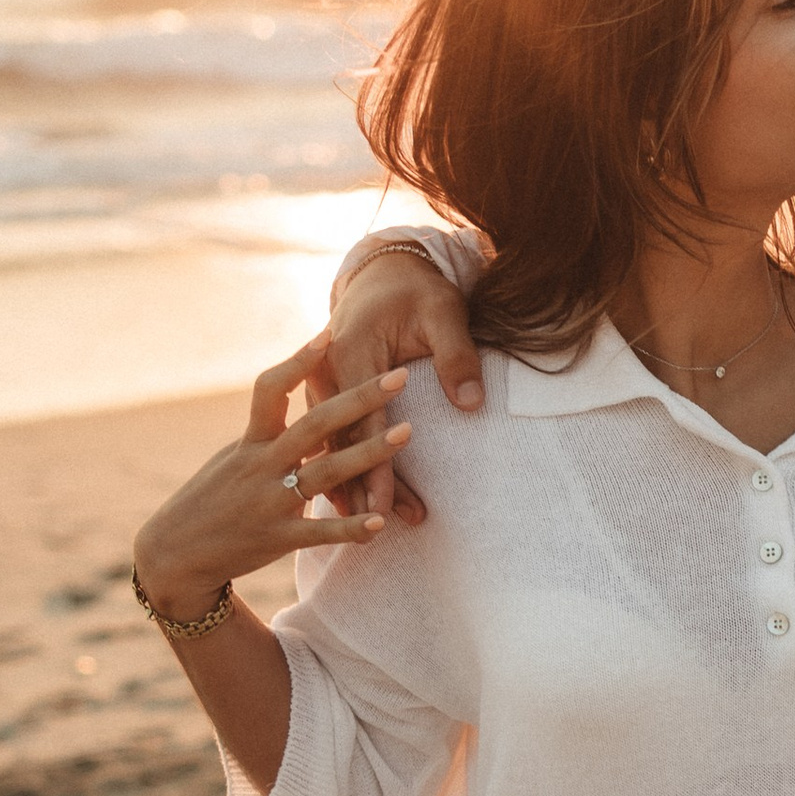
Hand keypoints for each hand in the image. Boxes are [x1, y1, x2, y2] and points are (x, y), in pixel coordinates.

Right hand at [133, 341, 409, 617]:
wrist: (176, 553)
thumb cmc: (213, 499)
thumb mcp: (236, 458)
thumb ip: (270, 433)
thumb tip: (301, 399)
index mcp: (251, 442)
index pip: (271, 390)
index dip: (298, 362)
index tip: (329, 333)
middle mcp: (261, 465)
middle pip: (314, 424)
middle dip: (358, 398)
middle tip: (400, 375)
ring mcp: (270, 502)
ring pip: (325, 472)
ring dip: (368, 453)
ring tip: (407, 432)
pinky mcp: (278, 538)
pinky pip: (319, 532)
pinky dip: (350, 527)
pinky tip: (381, 521)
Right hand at [319, 245, 485, 521]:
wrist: (382, 272)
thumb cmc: (416, 292)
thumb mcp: (443, 312)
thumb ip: (457, 356)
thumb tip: (471, 402)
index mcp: (349, 353)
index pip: (361, 424)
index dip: (374, 468)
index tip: (384, 505)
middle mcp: (326, 374)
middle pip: (342, 443)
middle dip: (364, 487)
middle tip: (386, 524)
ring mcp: (323, 383)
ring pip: (332, 445)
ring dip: (353, 484)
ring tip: (378, 523)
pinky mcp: (328, 391)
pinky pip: (330, 436)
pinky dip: (343, 466)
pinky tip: (356, 502)